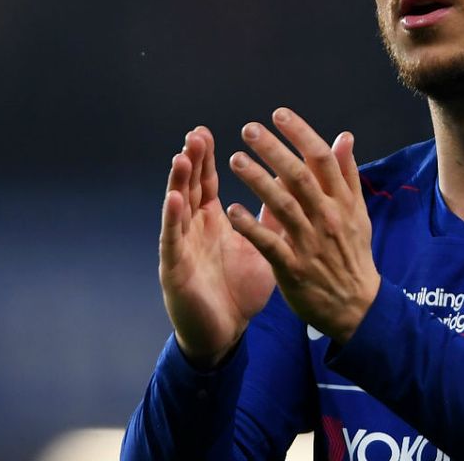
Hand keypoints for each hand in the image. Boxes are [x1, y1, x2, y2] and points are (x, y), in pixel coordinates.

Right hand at [159, 126, 280, 367]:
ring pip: (178, 209)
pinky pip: (173, 241)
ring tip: (182, 157)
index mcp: (214, 221)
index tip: (206, 131)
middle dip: (192, 160)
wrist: (226, 332)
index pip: (208, 182)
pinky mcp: (175, 270)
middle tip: (195, 133)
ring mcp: (182, 247)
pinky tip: (174, 200)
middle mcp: (194, 229)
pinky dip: (173, 219)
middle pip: (191, 188)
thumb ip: (274, 216)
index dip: (206, 157)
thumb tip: (290, 184)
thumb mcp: (263, 246)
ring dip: (178, 182)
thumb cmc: (241, 289)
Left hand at [225, 107, 380, 342]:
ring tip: (235, 160)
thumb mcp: (358, 212)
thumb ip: (347, 174)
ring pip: (282, 206)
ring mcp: (310, 243)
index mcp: (342, 201)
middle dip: (273, 150)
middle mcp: (327, 218)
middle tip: (248, 130)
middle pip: (299, 177)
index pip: (321, 159)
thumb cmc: (352, 254)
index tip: (278, 114)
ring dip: (257, 181)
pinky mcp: (293, 268)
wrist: (356, 305)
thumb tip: (344, 136)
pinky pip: (269, 243)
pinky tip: (232, 210)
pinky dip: (251, 226)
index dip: (300, 133)